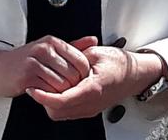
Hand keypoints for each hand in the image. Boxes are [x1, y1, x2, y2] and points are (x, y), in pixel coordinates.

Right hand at [0, 35, 91, 97]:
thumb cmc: (24, 60)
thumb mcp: (49, 48)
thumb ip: (72, 46)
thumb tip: (93, 40)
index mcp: (52, 42)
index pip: (81, 59)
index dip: (83, 73)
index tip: (79, 79)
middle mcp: (44, 49)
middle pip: (73, 73)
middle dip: (74, 84)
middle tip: (67, 88)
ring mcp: (35, 62)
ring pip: (62, 83)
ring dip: (62, 91)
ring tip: (56, 90)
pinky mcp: (27, 77)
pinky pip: (49, 90)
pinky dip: (51, 95)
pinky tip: (46, 92)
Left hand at [27, 42, 164, 120]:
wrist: (135, 75)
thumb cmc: (119, 64)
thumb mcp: (95, 53)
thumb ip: (74, 57)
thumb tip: (57, 59)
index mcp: (92, 88)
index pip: (60, 100)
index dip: (42, 96)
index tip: (32, 88)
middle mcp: (91, 102)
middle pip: (57, 111)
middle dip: (43, 100)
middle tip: (37, 85)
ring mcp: (90, 108)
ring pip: (61, 114)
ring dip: (50, 103)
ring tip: (47, 86)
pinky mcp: (90, 109)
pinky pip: (68, 112)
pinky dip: (59, 103)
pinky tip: (59, 90)